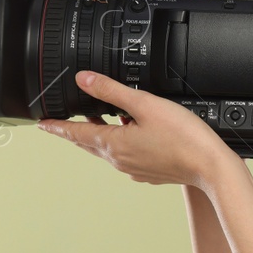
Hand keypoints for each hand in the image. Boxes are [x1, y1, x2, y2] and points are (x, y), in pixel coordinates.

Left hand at [39, 69, 236, 189]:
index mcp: (113, 144)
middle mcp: (119, 160)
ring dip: (101, 135)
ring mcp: (133, 169)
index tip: (43, 124)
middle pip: (89, 143)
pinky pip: (127, 157)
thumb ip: (111, 90)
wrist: (210, 166)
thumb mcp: (144, 104)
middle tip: (65, 121)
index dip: (57, 127)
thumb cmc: (183, 137)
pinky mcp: (148, 173)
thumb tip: (84, 80)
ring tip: (101, 119)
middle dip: (76, 131)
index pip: (75, 134)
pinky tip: (134, 134)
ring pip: (108, 149)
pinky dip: (122, 144)